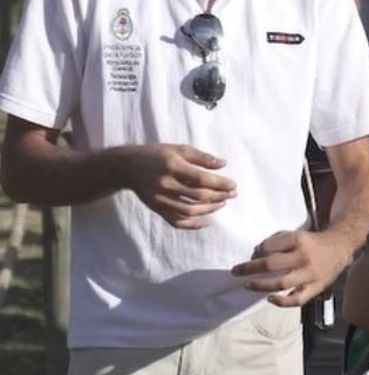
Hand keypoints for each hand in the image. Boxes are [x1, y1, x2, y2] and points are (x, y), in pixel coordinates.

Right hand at [120, 144, 236, 228]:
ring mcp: (159, 199)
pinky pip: (176, 221)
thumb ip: (201, 157)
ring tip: (221, 204)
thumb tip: (223, 164)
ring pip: (189, 211)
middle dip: (219, 196)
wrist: (127, 167)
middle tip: (232, 194)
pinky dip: (193, 225)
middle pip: (198, 196)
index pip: (201, 179)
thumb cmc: (157, 155)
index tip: (233, 185)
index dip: (220, 184)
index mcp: (172, 166)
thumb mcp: (178, 149)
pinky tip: (207, 221)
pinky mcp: (156, 208)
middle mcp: (165, 184)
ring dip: (209, 210)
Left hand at [231, 230, 355, 306]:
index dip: (257, 251)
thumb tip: (255, 255)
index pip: (270, 246)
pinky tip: (270, 299)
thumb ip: (276, 241)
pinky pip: (297, 299)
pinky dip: (282, 302)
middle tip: (236, 271)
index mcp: (298, 240)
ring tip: (247, 285)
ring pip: (282, 283)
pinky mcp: (316, 287)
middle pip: (271, 265)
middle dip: (250, 268)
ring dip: (261, 286)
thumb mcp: (295, 234)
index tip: (252, 255)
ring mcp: (310, 274)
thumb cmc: (311, 242)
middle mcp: (304, 257)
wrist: (340, 247)